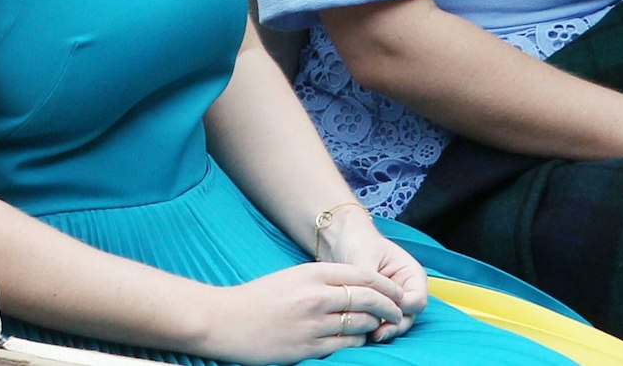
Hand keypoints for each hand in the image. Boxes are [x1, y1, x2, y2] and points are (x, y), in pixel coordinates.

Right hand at [196, 262, 410, 363]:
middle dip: (390, 306)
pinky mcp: (306, 348)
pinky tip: (358, 340)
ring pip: (361, 324)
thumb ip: (326, 279)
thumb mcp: (294, 277)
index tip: (398, 293)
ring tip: (376, 327)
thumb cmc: (259, 298)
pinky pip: (344, 345)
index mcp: (314, 273)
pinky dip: (357, 342)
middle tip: (398, 312)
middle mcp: (316, 296)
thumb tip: (360, 287)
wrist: (224, 320)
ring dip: (374, 326)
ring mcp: (312, 324)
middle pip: (369, 299)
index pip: (365, 277)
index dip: (388, 286)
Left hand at [314, 203, 427, 338]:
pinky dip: (373, 328)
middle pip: (409, 317)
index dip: (403, 310)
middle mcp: (406, 289)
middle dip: (394, 326)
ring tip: (369, 335)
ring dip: (384, 330)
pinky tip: (360, 331)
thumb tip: (378, 308)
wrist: (339, 238)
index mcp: (411, 274)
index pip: (417, 301)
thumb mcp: (365, 260)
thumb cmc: (357, 241)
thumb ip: (373, 283)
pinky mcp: (377, 307)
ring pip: (395, 323)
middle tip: (376, 334)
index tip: (384, 312)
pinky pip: (380, 322)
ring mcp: (392, 300)